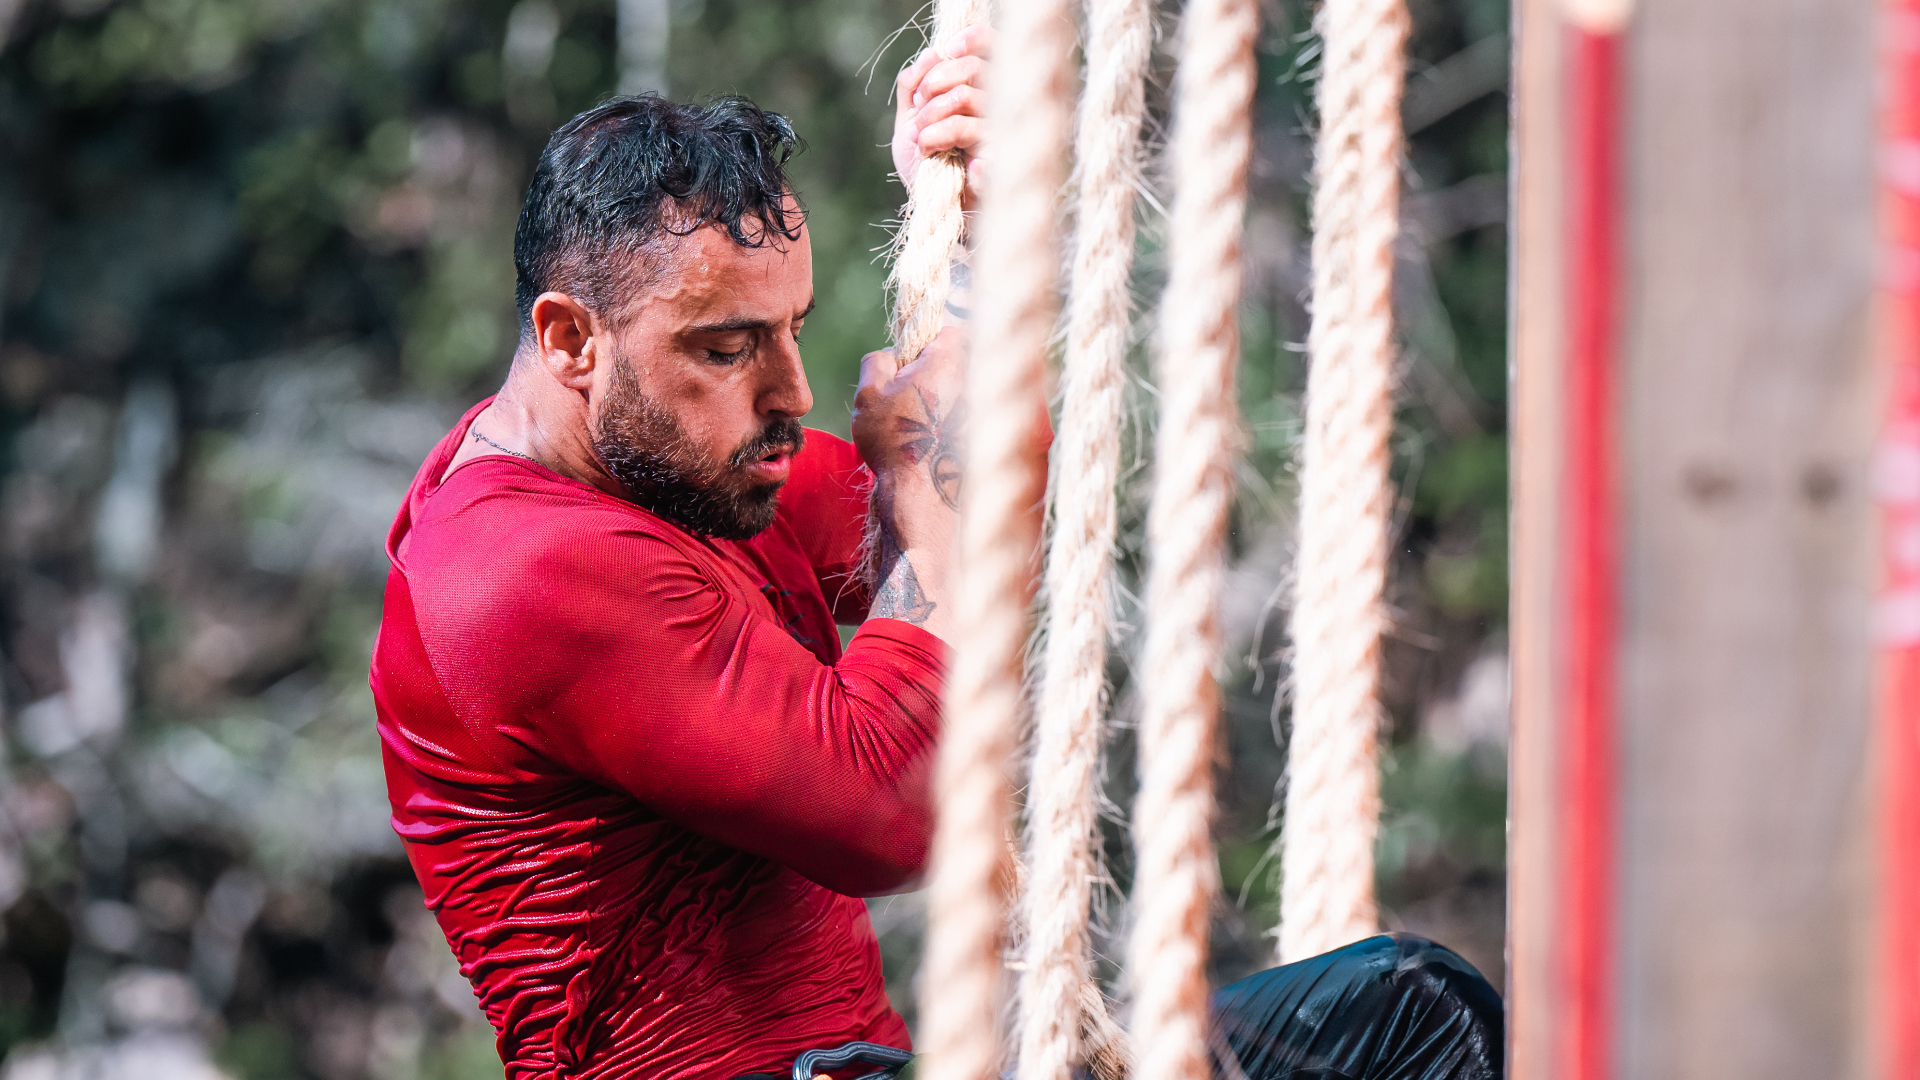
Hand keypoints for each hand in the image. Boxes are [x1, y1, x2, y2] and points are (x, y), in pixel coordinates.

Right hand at [853, 326, 965, 505]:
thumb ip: (878, 361)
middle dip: (933, 375)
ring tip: (919, 425)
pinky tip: (933, 442)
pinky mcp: (984, 431)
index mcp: (948, 361)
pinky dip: (951, 424)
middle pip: (956, 363)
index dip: (928, 343)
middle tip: (907, 399)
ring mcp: (982, 408)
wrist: (924, 491)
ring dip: (941, 401)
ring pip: (960, 391)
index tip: (910, 364)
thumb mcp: (869, 394)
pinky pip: (966, 416)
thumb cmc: (895, 440)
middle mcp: (974, 380)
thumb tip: (892, 354)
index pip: (949, 332)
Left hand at [891, 24, 993, 207]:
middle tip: (918, 114)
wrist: (937, 212)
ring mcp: (1001, 133)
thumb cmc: (928, 168)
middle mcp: (998, 108)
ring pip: (966, 97)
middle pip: (975, 68)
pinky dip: (942, 139)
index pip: (991, 47)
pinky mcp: (998, 159)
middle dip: (936, 84)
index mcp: (981, 94)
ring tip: (922, 142)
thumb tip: (930, 55)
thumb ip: (912, 87)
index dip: (971, 40)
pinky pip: (972, 133)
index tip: (945, 51)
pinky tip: (933, 156)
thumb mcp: (909, 124)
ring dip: (931, 117)